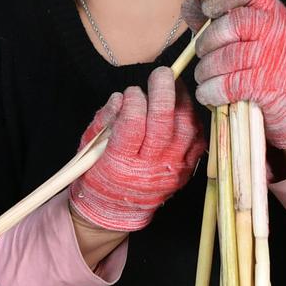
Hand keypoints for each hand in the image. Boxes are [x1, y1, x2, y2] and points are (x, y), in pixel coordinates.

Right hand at [68, 66, 203, 232]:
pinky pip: (197, 141)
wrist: (116, 212)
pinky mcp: (185, 171)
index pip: (132, 125)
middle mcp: (149, 168)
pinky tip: (183, 107)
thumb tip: (119, 98)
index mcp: (119, 164)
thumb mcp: (89, 149)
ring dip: (182, 102)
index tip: (130, 92)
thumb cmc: (98, 176)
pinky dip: (193, 120)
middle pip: (163, 124)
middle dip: (164, 92)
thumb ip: (102, 122)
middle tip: (161, 73)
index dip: (134, 102)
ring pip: (185, 130)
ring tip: (174, 85)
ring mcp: (171, 170)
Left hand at [187, 0, 285, 154]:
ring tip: (203, 78)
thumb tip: (188, 7)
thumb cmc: (269, 72)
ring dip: (206, 70)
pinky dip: (212, 91)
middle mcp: (281, 31)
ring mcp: (279, 59)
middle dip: (208, 39)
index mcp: (277, 14)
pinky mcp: (272, 87)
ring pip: (229, 57)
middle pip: (236, 22)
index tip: (208, 9)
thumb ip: (220, 23)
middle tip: (201, 54)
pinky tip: (208, 95)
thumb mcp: (253, 41)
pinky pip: (231, 84)